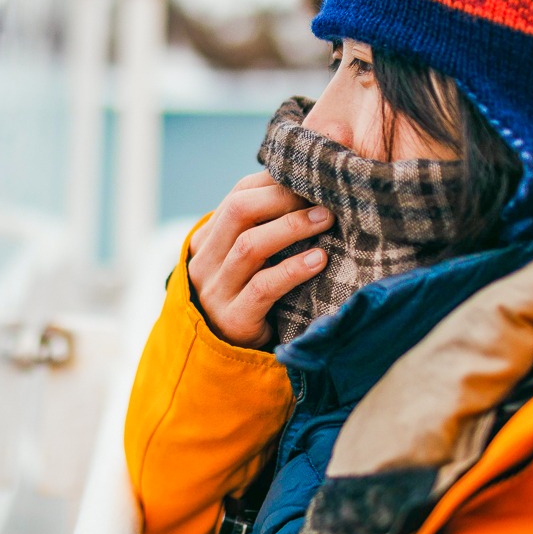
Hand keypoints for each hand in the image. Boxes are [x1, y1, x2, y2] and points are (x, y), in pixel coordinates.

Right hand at [186, 172, 332, 347]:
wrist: (229, 357)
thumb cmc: (248, 298)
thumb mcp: (247, 262)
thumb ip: (262, 228)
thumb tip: (308, 188)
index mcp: (207, 239)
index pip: (237, 195)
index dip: (274, 181)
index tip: (311, 176)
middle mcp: (205, 261)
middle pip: (239, 212)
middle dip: (283, 197)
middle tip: (321, 195)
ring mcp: (216, 291)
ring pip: (250, 246)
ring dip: (293, 227)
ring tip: (327, 219)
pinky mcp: (234, 319)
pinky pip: (264, 287)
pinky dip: (294, 269)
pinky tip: (319, 259)